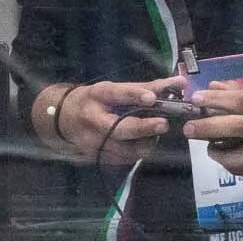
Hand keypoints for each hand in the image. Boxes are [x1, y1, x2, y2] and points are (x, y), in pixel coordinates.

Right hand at [45, 77, 185, 165]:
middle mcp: (93, 119)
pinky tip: (146, 142)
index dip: (135, 95)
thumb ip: (146, 88)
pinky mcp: (96, 156)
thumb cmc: (95, 100)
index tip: (152, 98)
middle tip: (164, 124)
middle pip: (119, 128)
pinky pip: (123, 158)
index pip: (117, 94)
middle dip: (143, 128)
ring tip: (157, 133)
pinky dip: (138, 151)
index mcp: (98, 95)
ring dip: (146, 142)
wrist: (63, 118)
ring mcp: (93, 141)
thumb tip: (179, 84)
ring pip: (124, 148)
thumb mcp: (114, 88)